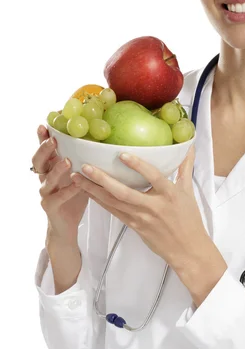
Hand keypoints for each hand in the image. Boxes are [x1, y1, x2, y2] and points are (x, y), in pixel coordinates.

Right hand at [33, 125, 88, 246]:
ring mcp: (46, 193)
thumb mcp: (78, 175)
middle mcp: (45, 178)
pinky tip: (76, 185)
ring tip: (66, 161)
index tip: (45, 124)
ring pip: (46, 180)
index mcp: (51, 168)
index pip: (44, 150)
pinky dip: (68, 191)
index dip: (42, 138)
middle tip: (53, 140)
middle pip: (39, 162)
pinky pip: (58, 198)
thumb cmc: (74, 196)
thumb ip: (82, 160)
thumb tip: (101, 141)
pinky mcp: (51, 207)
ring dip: (56, 169)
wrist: (66, 224)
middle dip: (44, 150)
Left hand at [70, 144, 211, 272]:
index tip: (122, 155)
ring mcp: (141, 218)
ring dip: (93, 190)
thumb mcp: (188, 191)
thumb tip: (188, 146)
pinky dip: (99, 201)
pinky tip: (88, 192)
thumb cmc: (189, 220)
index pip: (153, 177)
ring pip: (113, 203)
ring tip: (77, 177)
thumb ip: (185, 167)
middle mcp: (153, 206)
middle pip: (123, 192)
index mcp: (168, 194)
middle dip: (102, 179)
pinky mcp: (133, 226)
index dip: (138, 166)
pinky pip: (113, 211)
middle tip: (86, 167)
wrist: (186, 250)